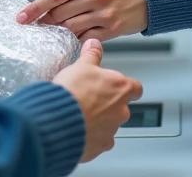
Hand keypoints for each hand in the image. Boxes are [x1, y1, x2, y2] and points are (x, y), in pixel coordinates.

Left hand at [19, 0, 148, 41]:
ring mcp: (104, 14)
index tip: (21, 18)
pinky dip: (75, 41)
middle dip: (43, 22)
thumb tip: (48, 6)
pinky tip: (69, 41)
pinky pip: (85, 39)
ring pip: (70, 27)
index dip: (35, 7)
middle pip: (60, 13)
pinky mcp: (112, 30)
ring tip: (50, 35)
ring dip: (57, 33)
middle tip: (32, 28)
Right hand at [52, 39, 142, 162]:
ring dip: (98, 122)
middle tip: (90, 100)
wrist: (56, 121)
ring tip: (79, 115)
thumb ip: (91, 55)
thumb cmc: (71, 92)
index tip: (118, 86)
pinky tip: (77, 130)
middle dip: (108, 106)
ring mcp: (111, 130)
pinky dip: (90, 138)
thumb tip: (94, 44)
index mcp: (120, 88)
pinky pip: (98, 142)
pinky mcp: (99, 147)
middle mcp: (121, 111)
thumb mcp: (81, 66)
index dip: (126, 87)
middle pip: (121, 108)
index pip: (135, 88)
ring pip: (110, 126)